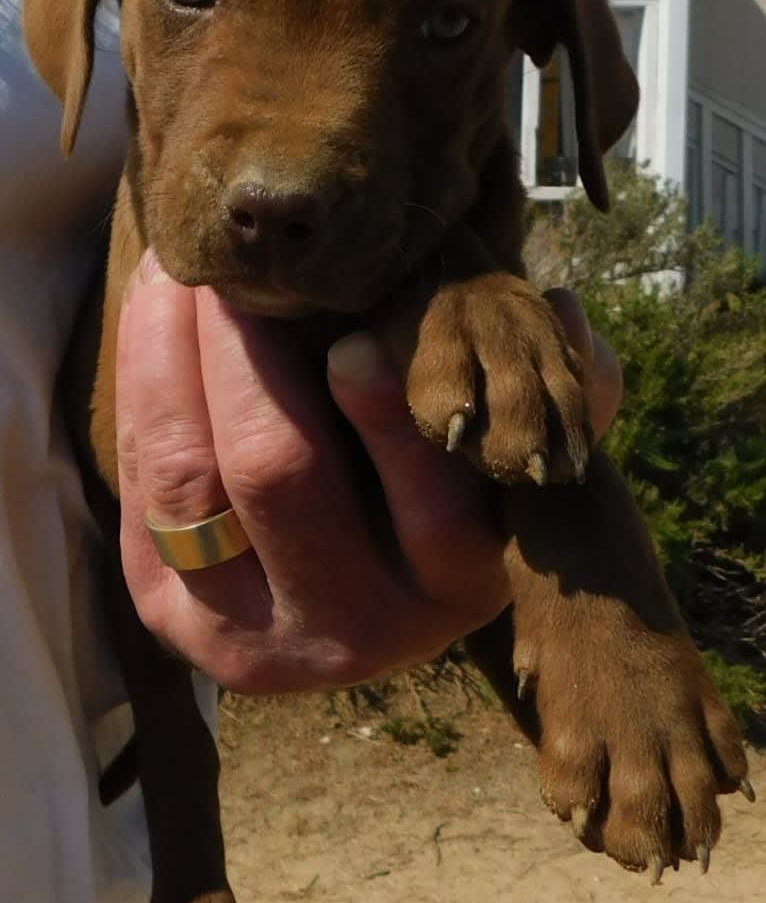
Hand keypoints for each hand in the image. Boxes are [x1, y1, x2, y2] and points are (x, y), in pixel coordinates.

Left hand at [115, 258, 621, 692]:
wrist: (341, 574)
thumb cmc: (437, 479)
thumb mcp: (507, 443)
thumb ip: (567, 389)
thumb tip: (567, 315)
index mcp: (458, 587)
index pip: (432, 499)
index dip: (384, 407)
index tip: (351, 332)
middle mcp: (355, 633)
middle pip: (281, 471)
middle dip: (249, 345)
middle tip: (242, 265)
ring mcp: (246, 637)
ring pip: (188, 475)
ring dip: (175, 350)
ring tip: (181, 273)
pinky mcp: (166, 618)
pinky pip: (139, 484)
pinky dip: (139, 384)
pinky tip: (154, 312)